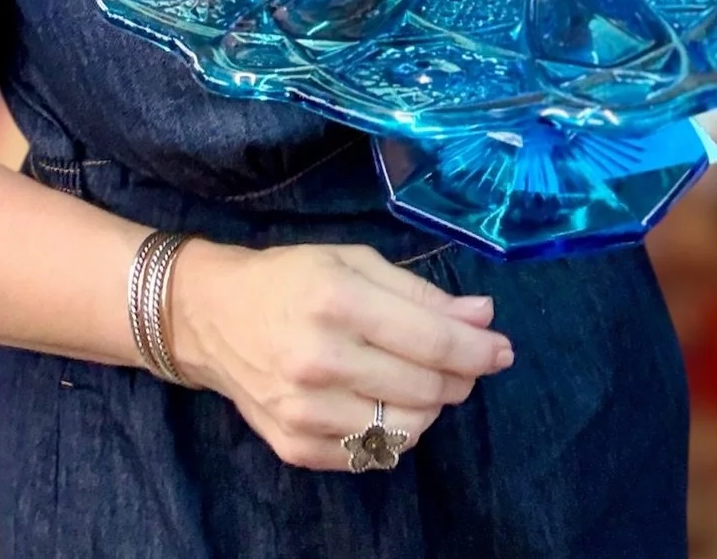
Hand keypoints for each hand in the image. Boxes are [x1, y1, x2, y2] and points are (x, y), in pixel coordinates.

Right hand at [168, 240, 511, 469]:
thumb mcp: (354, 262)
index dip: (478, 350)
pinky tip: (385, 402)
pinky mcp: (295, 446)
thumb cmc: (291, 279)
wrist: (213, 317)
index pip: (431, 341)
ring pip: (406, 428)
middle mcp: (319, 359)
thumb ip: (420, 292)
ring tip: (422, 380)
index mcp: (336, 300)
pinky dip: (394, 433)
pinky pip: (372, 455)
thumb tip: (484, 315)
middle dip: (460, 376)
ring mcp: (304, 411)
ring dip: (430, 406)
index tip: (503, 349)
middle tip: (463, 362)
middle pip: (425, 388)